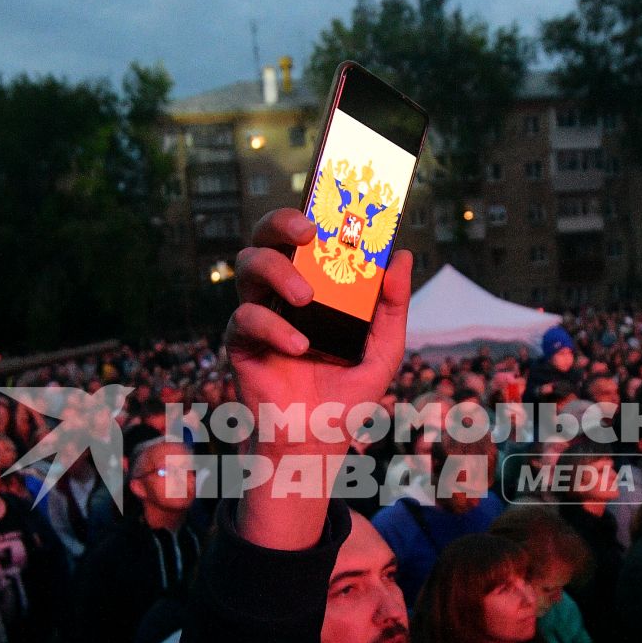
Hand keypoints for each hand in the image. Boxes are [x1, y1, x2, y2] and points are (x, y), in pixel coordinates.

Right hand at [224, 208, 412, 547]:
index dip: (313, 210)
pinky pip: (245, 318)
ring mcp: (258, 313)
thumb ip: (394, 306)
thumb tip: (402, 258)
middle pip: (267, 235)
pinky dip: (272, 328)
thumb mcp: (384, 349)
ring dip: (277, 271)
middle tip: (308, 230)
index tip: (333, 201)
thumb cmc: (348, 393)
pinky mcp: (239, 343)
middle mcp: (282, 291)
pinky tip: (297, 347)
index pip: (307, 235)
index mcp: (315, 284)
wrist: (317, 441)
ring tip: (305, 298)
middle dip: (282, 221)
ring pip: (248, 265)